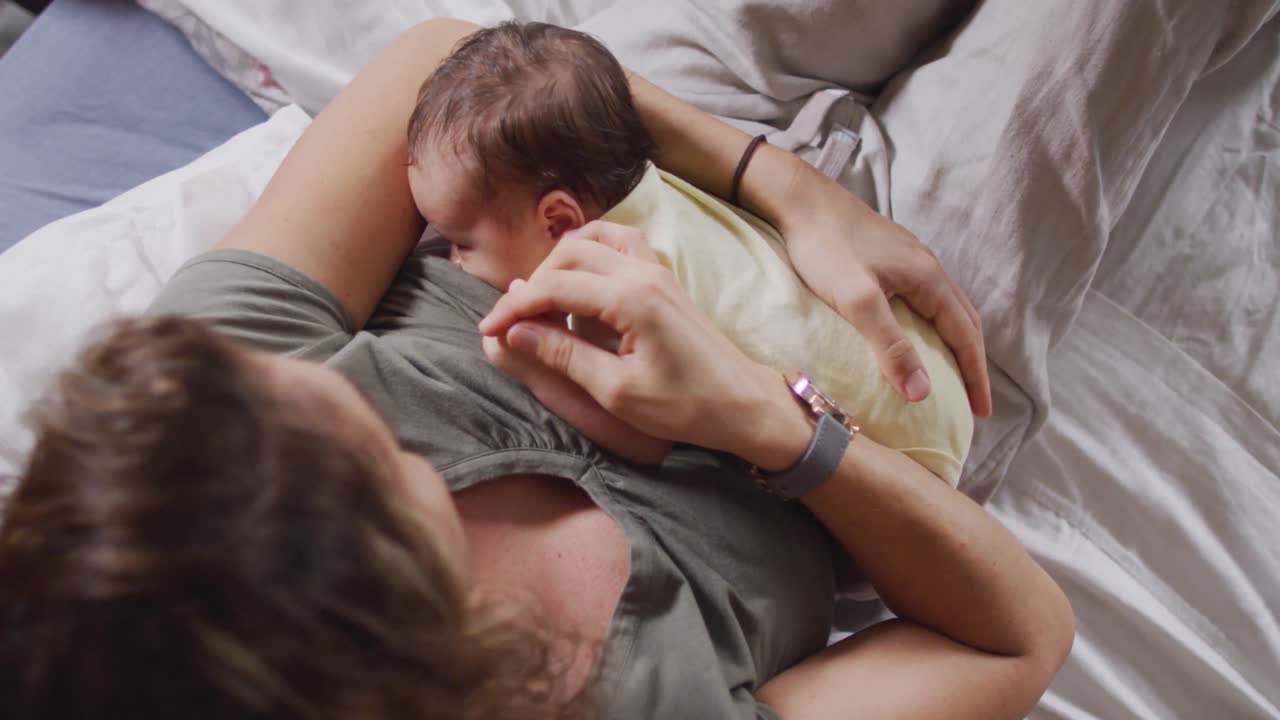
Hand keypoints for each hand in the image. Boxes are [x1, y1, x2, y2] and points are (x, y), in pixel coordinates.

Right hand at [478, 221, 810, 470]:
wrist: (744, 403)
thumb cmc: (686, 406)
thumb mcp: (616, 391)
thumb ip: (563, 356)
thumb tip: (516, 333)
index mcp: (631, 299)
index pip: (554, 286)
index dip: (514, 307)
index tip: (488, 330)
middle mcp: (644, 272)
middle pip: (569, 254)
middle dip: (532, 283)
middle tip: (512, 320)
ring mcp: (658, 270)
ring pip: (595, 239)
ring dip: (561, 262)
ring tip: (542, 299)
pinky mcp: (665, 277)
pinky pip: (620, 244)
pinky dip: (591, 254)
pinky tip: (580, 284)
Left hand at [779, 172, 992, 416]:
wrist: (799, 199)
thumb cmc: (825, 247)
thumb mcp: (857, 301)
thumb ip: (890, 346)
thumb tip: (923, 393)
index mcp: (928, 278)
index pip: (966, 335)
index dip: (976, 375)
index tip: (982, 409)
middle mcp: (927, 267)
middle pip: (964, 320)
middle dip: (971, 362)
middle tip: (972, 399)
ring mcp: (909, 259)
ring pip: (945, 307)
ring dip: (954, 342)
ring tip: (949, 373)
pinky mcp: (888, 257)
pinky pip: (924, 298)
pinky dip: (932, 324)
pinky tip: (914, 334)